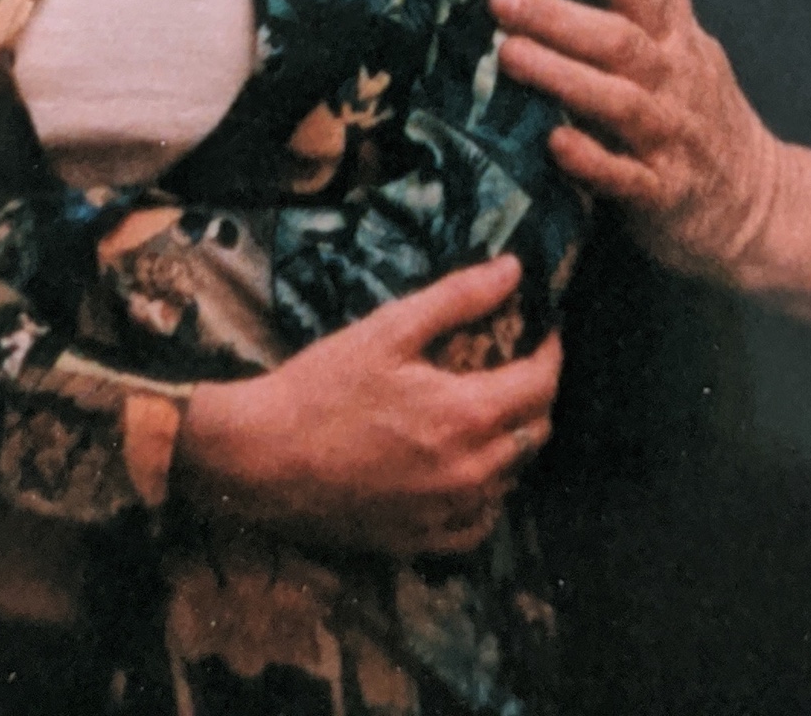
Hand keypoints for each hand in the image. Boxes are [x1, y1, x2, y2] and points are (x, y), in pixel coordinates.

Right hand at [175, 254, 557, 557]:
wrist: (259, 459)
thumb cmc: (322, 386)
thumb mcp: (389, 328)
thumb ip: (458, 298)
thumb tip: (514, 268)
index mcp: (466, 416)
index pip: (541, 384)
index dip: (550, 352)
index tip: (543, 331)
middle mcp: (468, 473)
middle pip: (535, 433)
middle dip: (536, 394)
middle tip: (515, 365)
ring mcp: (445, 514)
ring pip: (511, 479)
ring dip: (513, 442)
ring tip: (489, 411)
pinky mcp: (419, 542)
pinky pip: (478, 524)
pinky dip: (486, 494)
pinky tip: (465, 470)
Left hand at [492, 0, 782, 291]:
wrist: (757, 205)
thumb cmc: (707, 112)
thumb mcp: (694, 41)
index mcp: (677, 40)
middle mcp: (675, 81)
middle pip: (619, 39)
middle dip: (558, 16)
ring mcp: (670, 138)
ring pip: (618, 101)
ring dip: (562, 75)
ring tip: (508, 53)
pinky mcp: (662, 194)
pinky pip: (625, 177)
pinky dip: (592, 159)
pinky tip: (553, 142)